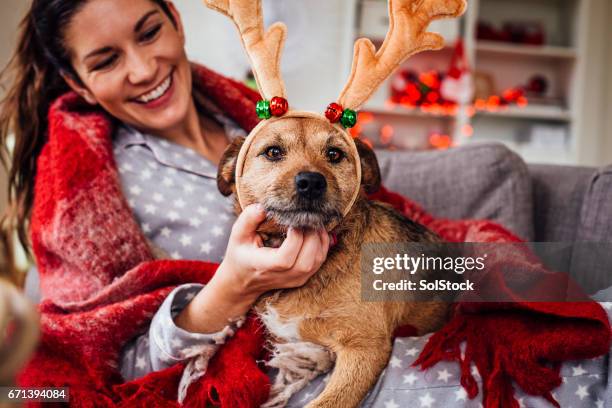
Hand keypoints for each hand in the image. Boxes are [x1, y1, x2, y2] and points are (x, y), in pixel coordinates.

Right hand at [215, 204, 330, 302]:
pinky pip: (319, 261)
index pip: (285, 259)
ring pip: (316, 261)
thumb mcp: (238, 235)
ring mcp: (295, 279)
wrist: (243, 280)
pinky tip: (317, 231)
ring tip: (313, 222)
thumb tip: (264, 207)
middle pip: (306, 261)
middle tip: (308, 218)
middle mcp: (282, 276)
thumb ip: (249, 219)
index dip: (295, 238)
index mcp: (264, 266)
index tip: (293, 221)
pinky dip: (323, 245)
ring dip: (319, 239)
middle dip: (311, 236)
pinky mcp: (303, 278)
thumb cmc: (241, 254)